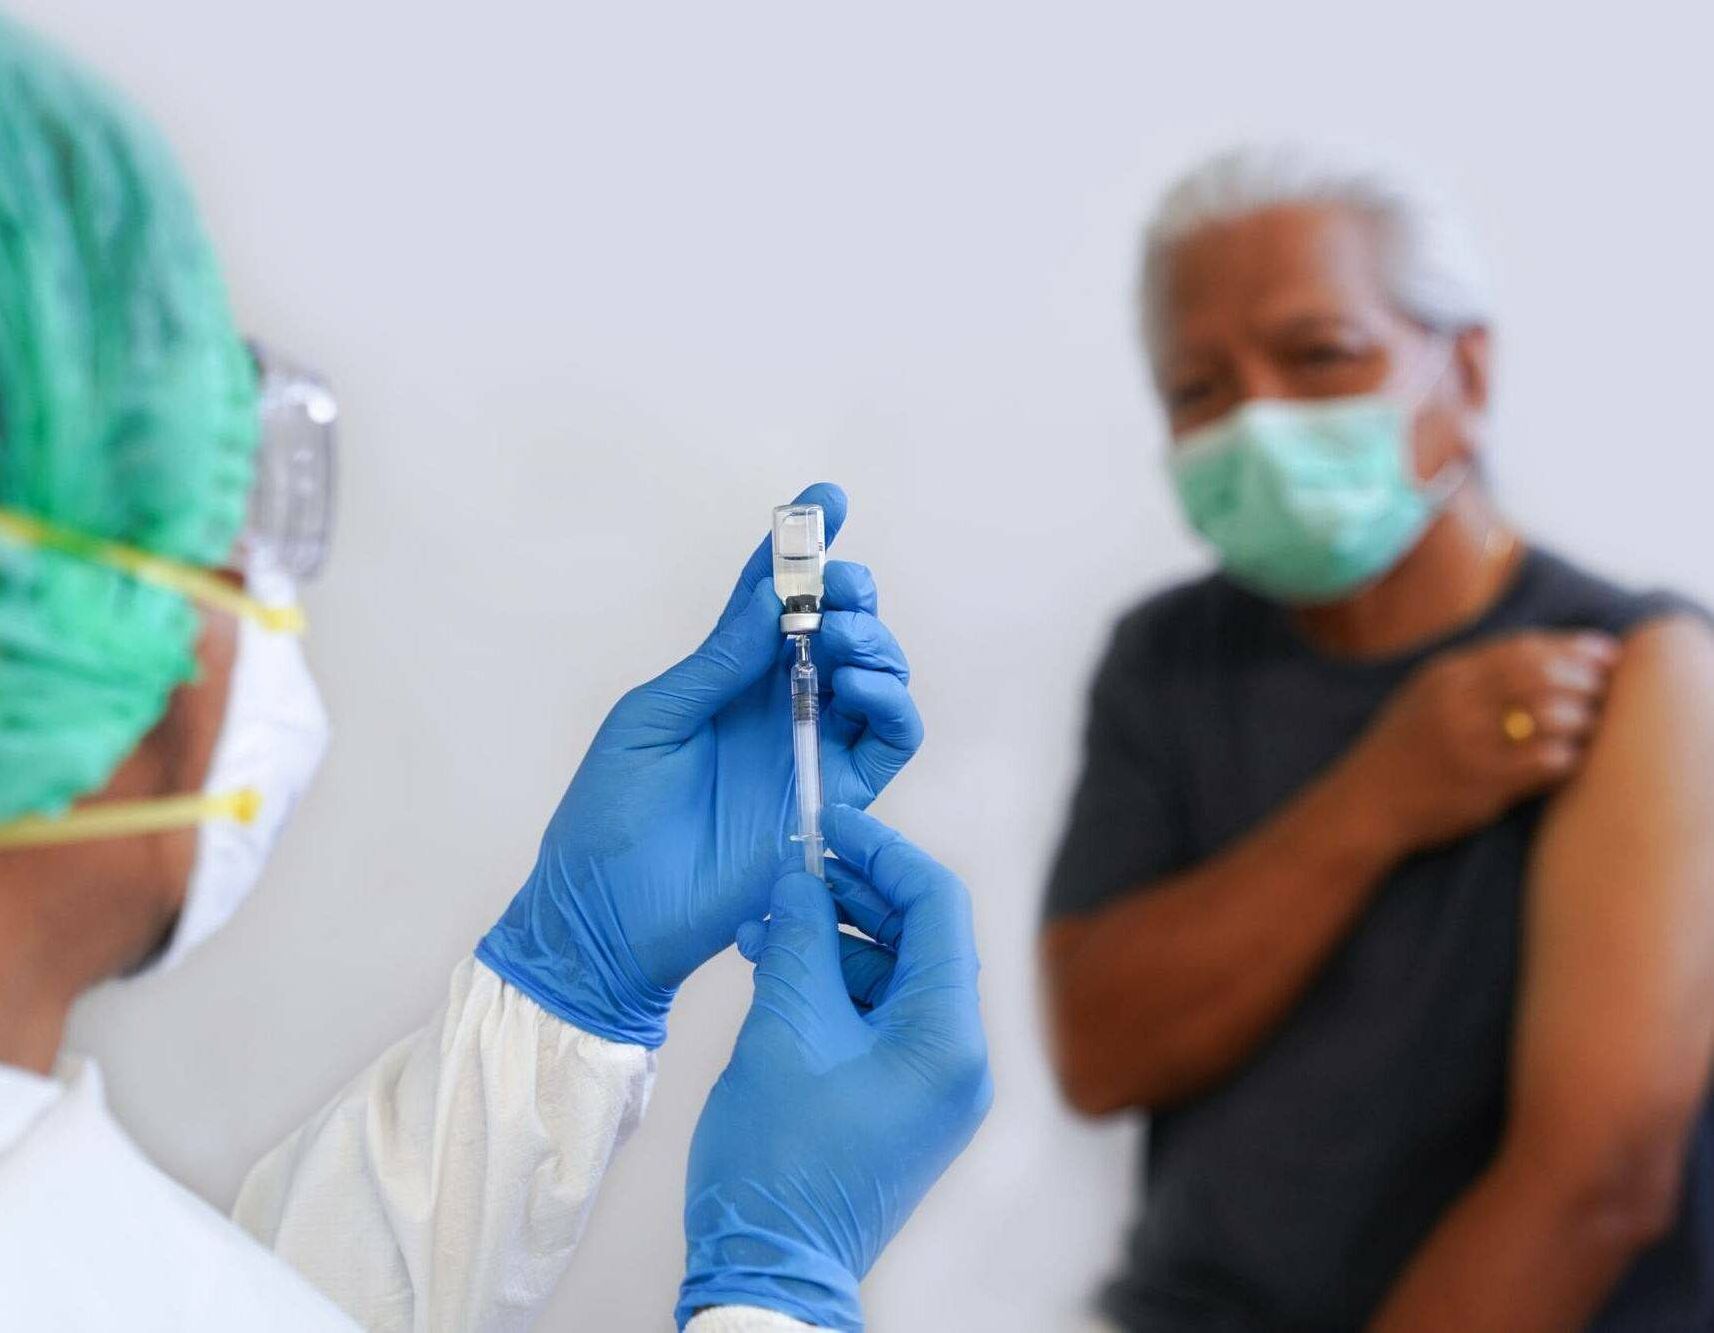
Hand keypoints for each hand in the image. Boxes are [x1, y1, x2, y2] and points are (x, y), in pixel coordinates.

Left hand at [477, 484, 922, 1046]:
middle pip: (838, 630)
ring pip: (875, 680)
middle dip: (850, 595)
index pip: (771, 600)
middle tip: (840, 589)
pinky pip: (888, 744)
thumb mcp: (652, 719)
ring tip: (843, 642)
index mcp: (725, 678)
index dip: (802, 548)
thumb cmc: (609, 816)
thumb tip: (774, 599)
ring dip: (875, 646)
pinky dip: (891, 707)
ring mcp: (808, 751)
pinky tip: (861, 690)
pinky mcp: (834, 798)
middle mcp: (775, 706)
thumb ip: (719, 662)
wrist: (607, 914)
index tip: (828, 500)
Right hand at [676, 806, 992, 1331]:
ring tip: (766, 921)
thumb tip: (802, 879)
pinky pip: (879, 1020)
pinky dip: (833, 988)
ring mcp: (934, 1085)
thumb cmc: (777, 1157)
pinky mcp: (904, 1102)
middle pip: (919, 940)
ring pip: (893, 978)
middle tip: (793, 866)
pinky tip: (778, 967)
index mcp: (948, 1039)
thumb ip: (800, 939)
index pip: (938, 908)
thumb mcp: (783, 1028)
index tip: (833, 824)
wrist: (770, 1269)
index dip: (885, 854)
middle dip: (854, 896)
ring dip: (834, 942)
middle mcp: (959, 1059)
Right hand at [1349, 630, 1619, 850]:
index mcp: (1447, 676)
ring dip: (1583, 719)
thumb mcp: (1429, 696)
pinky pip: (1544, 762)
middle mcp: (1458, 703)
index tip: (1606, 654)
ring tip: (1593, 726)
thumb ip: (1478, 674)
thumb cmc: (1408, 749)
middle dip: (1586, 680)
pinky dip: (1568, 757)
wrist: (1366, 802)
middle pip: (1541, 676)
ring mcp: (1470, 743)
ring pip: (1549, 716)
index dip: (1573, 648)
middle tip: (1606, 691)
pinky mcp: (1482, 783)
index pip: (1523, 648)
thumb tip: (1550, 656)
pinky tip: (1573, 760)